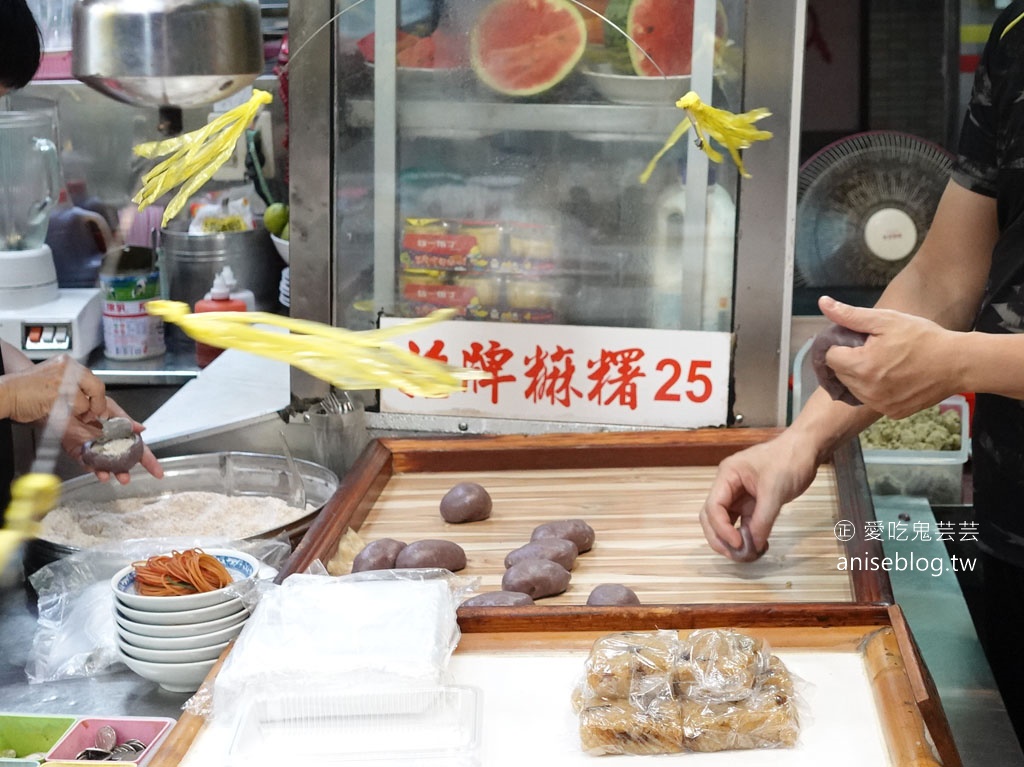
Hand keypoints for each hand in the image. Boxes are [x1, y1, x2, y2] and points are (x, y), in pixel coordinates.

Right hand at [1, 354, 104, 423]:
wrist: (6, 393)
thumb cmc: (24, 389)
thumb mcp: (53, 379)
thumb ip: (72, 385)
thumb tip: (91, 399)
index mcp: (66, 363)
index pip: (94, 378)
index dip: (99, 395)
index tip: (101, 406)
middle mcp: (68, 368)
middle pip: (97, 387)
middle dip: (98, 404)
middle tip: (95, 414)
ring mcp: (64, 380)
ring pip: (86, 401)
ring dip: (79, 412)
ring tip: (65, 411)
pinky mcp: (59, 393)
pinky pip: (75, 408)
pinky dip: (70, 415)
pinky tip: (58, 412)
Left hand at [62, 396, 163, 483]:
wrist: (64, 402)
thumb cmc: (88, 402)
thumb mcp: (111, 408)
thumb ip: (126, 420)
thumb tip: (142, 428)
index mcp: (121, 435)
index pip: (138, 449)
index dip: (149, 461)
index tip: (158, 472)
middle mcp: (109, 444)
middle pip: (121, 462)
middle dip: (125, 472)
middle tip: (126, 478)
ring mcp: (94, 449)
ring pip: (104, 465)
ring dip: (108, 472)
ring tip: (110, 477)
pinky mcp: (78, 451)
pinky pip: (86, 462)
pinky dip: (91, 467)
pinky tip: (96, 470)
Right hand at [699, 432, 819, 560]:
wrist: (806, 450)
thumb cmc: (788, 459)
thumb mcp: (775, 490)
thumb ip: (763, 519)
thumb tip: (754, 545)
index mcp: (727, 476)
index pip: (713, 507)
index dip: (721, 528)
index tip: (737, 543)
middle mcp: (728, 486)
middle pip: (712, 518)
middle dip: (721, 538)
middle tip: (737, 555)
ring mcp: (739, 496)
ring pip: (726, 523)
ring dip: (734, 540)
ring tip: (749, 554)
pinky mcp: (752, 504)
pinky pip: (744, 524)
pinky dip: (748, 537)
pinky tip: (759, 546)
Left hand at [819, 296, 962, 417]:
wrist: (957, 363)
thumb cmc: (922, 337)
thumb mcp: (885, 320)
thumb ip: (850, 315)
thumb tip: (822, 303)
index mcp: (861, 366)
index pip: (830, 357)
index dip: (841, 345)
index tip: (858, 340)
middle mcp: (866, 391)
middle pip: (841, 374)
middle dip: (851, 360)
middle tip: (874, 349)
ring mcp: (880, 405)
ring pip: (855, 389)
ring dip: (862, 377)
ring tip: (884, 362)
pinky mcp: (892, 413)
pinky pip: (873, 400)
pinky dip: (877, 390)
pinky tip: (894, 378)